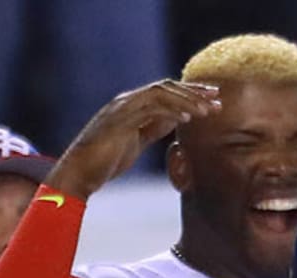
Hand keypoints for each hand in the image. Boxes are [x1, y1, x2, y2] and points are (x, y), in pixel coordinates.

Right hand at [46, 79, 220, 198]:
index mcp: (132, 106)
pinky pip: (148, 108)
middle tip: (218, 98)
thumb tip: (175, 119)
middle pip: (166, 87)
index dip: (191, 94)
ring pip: (160, 93)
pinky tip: (186, 118)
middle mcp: (126, 101)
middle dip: (194, 91)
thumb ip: (152, 127)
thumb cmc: (106, 160)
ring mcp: (121, 108)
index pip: (166, 92)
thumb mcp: (136, 140)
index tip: (213, 100)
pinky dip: (169, 110)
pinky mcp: (118, 120)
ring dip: (186, 100)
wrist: (79, 172)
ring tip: (207, 111)